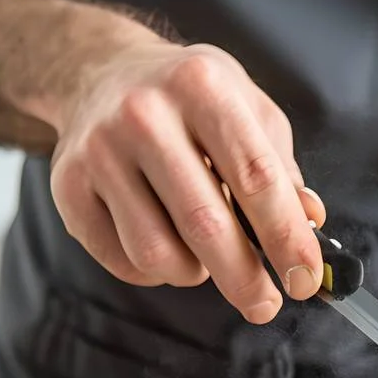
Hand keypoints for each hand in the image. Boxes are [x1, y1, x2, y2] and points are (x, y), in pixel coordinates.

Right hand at [48, 41, 325, 323]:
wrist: (100, 72)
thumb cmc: (190, 100)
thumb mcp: (249, 111)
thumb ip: (282, 170)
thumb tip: (311, 223)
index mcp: (202, 86)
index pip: (256, 178)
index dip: (287, 238)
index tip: (305, 281)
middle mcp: (144, 115)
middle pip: (205, 224)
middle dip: (244, 279)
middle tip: (265, 305)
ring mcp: (99, 151)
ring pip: (156, 252)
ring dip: (195, 273)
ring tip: (208, 258)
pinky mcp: (67, 186)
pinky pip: (122, 259)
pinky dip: (155, 271)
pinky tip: (168, 245)